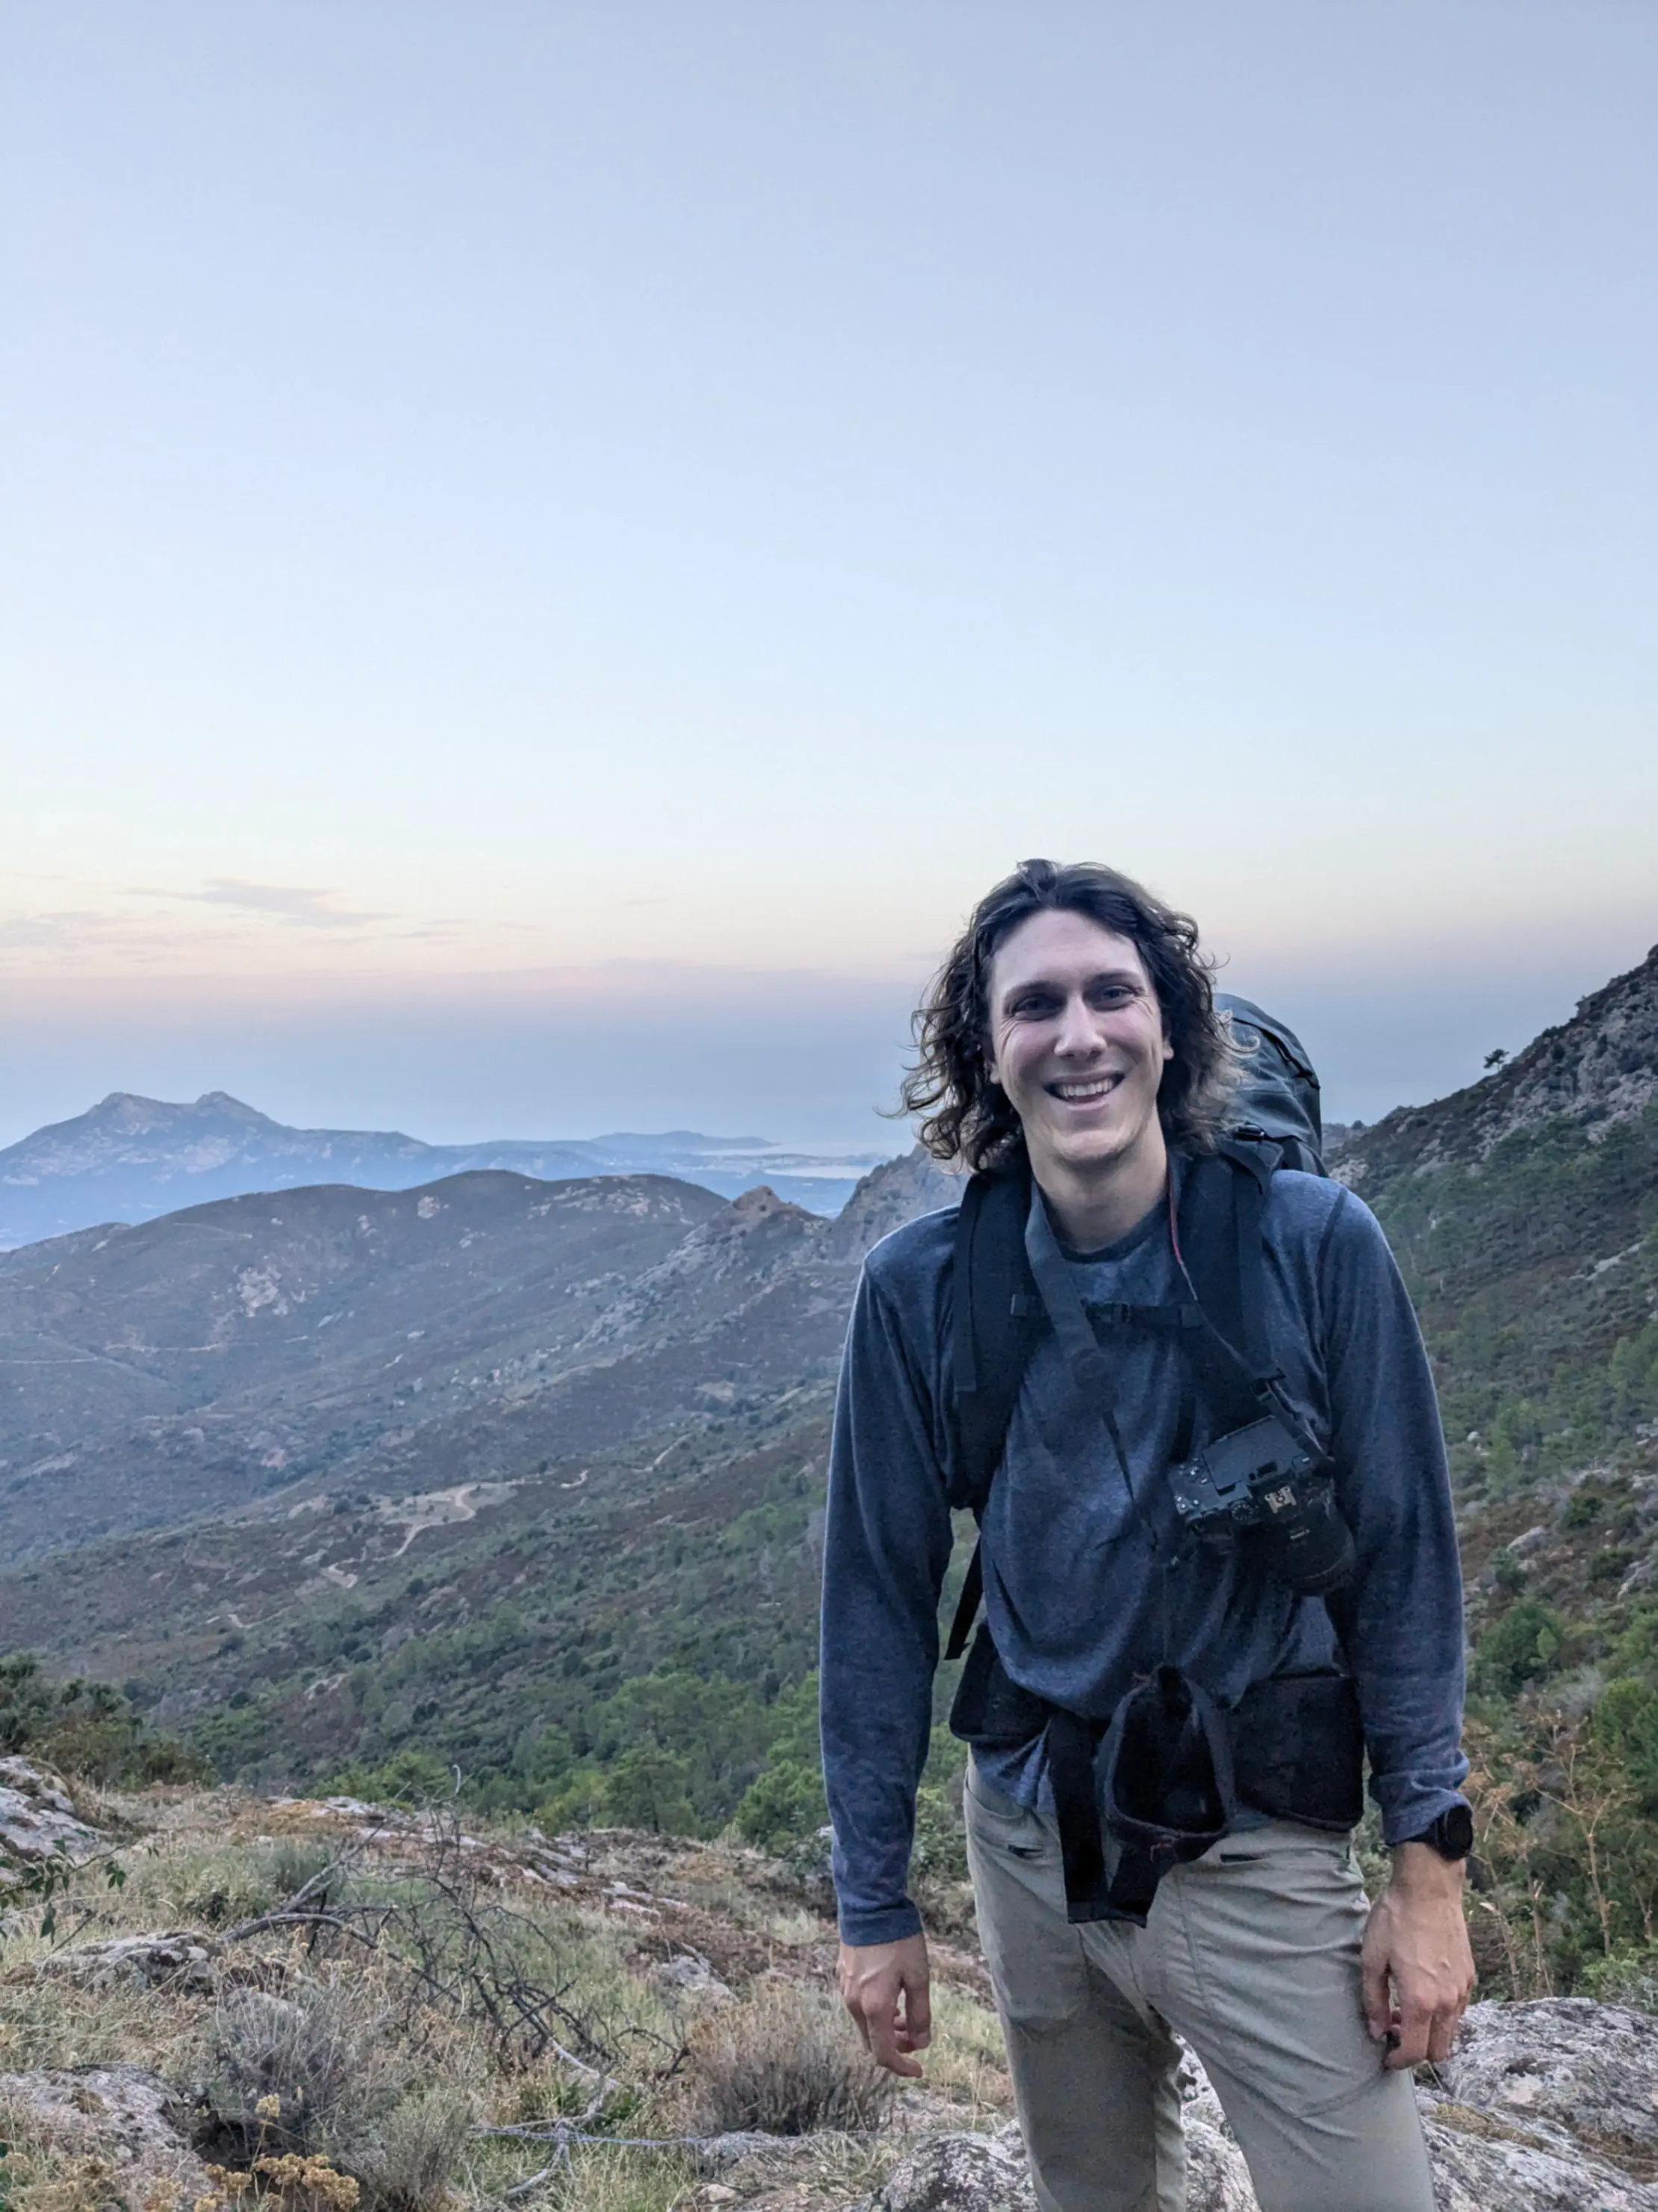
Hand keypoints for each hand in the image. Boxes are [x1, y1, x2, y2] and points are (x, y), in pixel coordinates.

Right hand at [838, 1932, 932, 2077]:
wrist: (869, 1904)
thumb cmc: (898, 1939)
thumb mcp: (918, 1977)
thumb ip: (920, 2014)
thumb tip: (921, 2042)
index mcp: (874, 2008)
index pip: (884, 2054)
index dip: (902, 2067)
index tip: (919, 2070)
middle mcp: (854, 2003)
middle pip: (872, 2041)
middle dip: (895, 2046)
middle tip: (916, 2036)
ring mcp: (845, 1988)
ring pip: (865, 2023)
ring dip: (885, 2028)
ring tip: (905, 2015)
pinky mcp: (842, 1974)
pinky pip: (858, 2005)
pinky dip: (875, 2012)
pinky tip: (890, 1996)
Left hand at [1361, 1842, 1476, 2068]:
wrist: (1429, 1888)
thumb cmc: (1395, 1920)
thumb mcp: (1372, 1958)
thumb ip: (1373, 2000)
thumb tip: (1376, 2032)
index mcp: (1421, 2001)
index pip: (1414, 2051)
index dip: (1398, 2060)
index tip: (1384, 2056)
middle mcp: (1447, 2002)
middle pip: (1438, 2051)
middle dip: (1415, 2051)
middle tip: (1392, 2030)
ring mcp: (1462, 1990)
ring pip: (1451, 2032)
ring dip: (1429, 2032)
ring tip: (1404, 2009)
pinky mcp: (1469, 1976)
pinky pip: (1458, 2011)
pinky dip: (1441, 2015)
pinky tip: (1422, 1992)